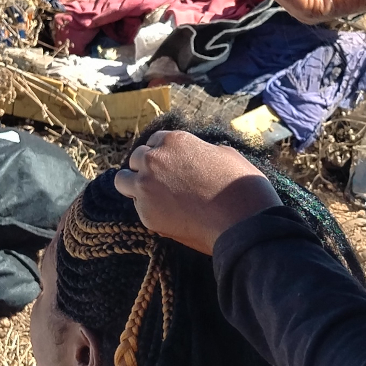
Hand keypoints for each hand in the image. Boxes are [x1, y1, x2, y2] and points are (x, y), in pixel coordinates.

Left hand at [113, 130, 281, 254]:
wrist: (242, 224)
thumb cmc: (242, 187)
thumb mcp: (225, 154)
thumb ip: (201, 151)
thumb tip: (196, 156)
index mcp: (175, 141)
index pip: (155, 141)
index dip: (164, 153)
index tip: (171, 164)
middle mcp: (155, 160)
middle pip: (136, 158)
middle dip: (147, 167)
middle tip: (164, 181)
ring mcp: (146, 188)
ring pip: (123, 180)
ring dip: (135, 185)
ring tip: (154, 196)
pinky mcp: (146, 215)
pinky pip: (137, 207)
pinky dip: (148, 209)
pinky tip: (169, 215)